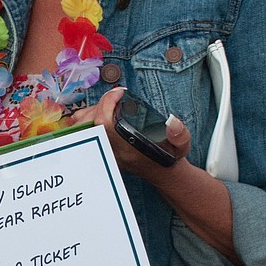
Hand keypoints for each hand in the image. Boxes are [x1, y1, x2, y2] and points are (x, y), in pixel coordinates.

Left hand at [70, 89, 190, 177]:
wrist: (162, 173)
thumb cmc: (170, 156)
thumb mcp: (181, 145)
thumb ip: (179, 134)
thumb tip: (172, 121)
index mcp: (127, 147)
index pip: (104, 122)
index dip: (107, 102)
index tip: (120, 93)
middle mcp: (112, 150)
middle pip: (89, 123)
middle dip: (99, 105)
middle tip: (115, 99)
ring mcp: (105, 150)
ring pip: (83, 128)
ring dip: (92, 112)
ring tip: (110, 105)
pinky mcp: (102, 149)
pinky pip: (86, 133)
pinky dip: (90, 119)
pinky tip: (103, 113)